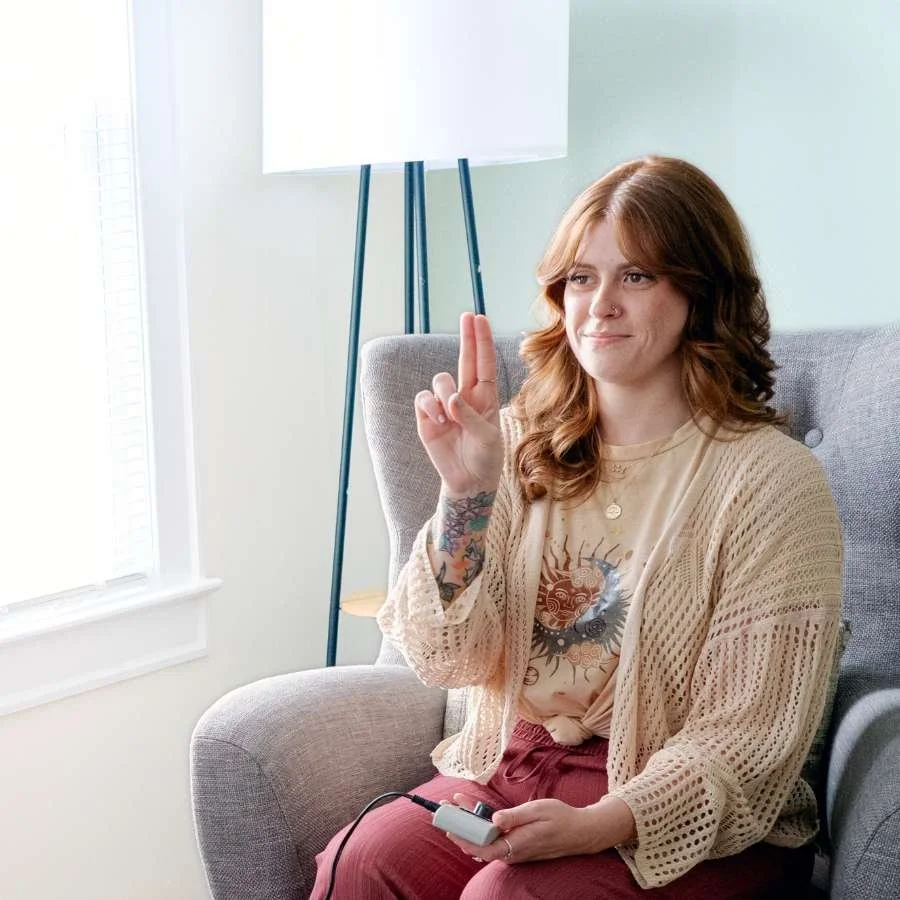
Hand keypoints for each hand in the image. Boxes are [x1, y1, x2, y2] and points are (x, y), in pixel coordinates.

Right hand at [414, 312, 502, 495]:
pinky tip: (438, 420)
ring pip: (440, 380)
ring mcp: (445, 405)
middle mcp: (465, 397)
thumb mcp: (488, 439)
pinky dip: (430, 406)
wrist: (468, 481)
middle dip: (467, 337)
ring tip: (449, 416)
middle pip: (465, 360)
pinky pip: (423, 398)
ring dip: (444, 393)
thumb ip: (472, 417)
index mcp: (486, 398)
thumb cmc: (485, 458)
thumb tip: (451, 399)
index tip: (480, 319)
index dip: (482, 341)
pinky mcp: (427, 417)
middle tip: (467, 316)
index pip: (484, 364)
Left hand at [444, 792, 635, 863]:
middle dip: (460, 825)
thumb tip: (494, 820)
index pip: (482, 847)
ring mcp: (513, 850)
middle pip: (478, 844)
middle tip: (446, 805)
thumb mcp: (538, 811)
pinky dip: (481, 825)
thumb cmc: (560, 818)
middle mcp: (512, 852)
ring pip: (484, 841)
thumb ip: (514, 816)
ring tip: (456, 804)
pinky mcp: (515, 846)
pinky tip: (474, 812)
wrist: (580, 832)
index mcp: (516, 845)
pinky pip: (492, 839)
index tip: (449, 822)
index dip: (463, 836)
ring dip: (469, 824)